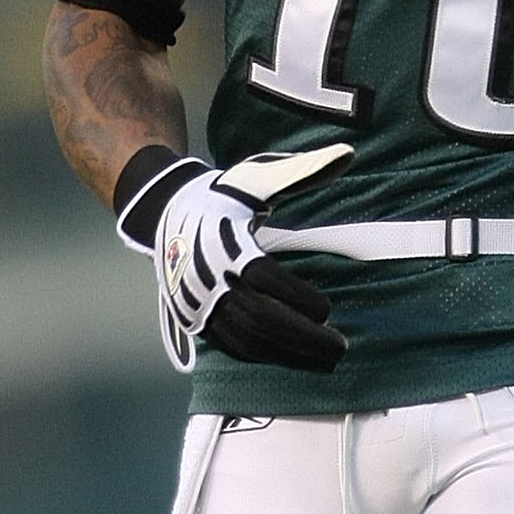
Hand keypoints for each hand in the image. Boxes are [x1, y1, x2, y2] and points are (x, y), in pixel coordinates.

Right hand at [116, 141, 352, 373]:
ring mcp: (199, 302)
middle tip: (340, 347)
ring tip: (325, 360)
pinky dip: (266, 356)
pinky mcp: (195, 319)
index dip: (297, 298)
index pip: (264, 279)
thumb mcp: (260, 177)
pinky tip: (294, 358)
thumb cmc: (224, 194)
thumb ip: (304, 170)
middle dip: (303, 338)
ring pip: (247, 340)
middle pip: (259, 318)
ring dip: (288, 354)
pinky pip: (233, 347)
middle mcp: (209, 277)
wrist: (165, 212)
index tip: (328, 310)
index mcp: (224, 243)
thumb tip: (348, 153)